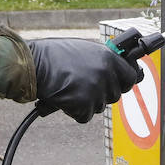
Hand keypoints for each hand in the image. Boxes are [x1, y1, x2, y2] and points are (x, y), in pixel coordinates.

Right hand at [28, 38, 143, 123]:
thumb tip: (119, 69)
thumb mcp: (84, 49)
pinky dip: (75, 111)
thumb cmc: (53, 55)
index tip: (119, 83)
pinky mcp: (82, 104)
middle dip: (102, 93)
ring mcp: (95, 90)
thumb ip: (103, 59)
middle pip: (115, 94)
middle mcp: (105, 73)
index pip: (132, 76)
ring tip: (70, 88)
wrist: (32, 64)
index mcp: (108, 57)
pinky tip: (64, 98)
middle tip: (84, 86)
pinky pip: (85, 116)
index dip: (124, 81)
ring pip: (99, 106)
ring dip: (87, 102)